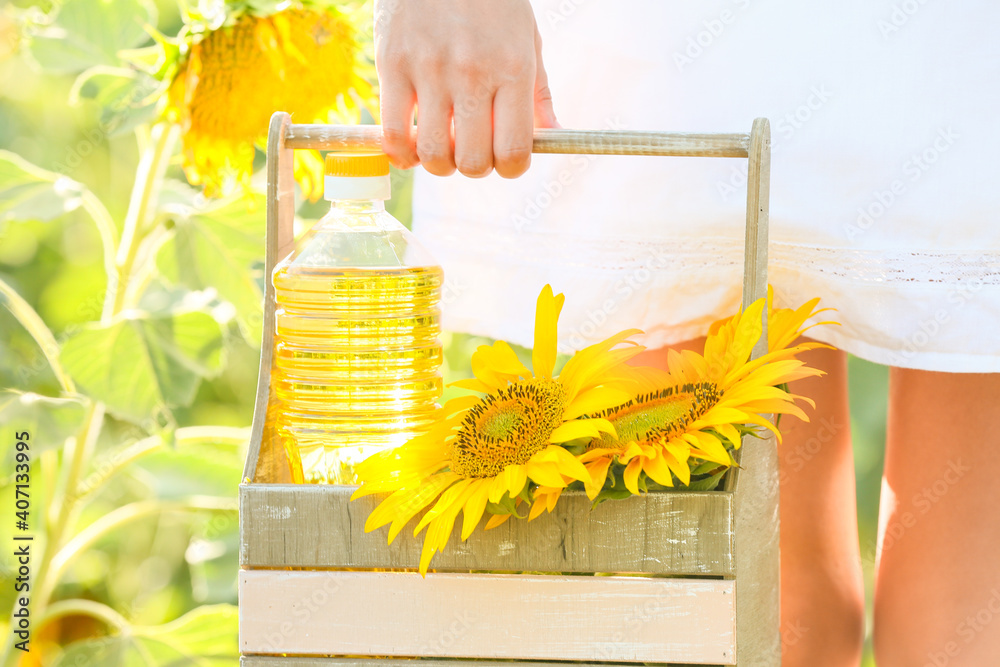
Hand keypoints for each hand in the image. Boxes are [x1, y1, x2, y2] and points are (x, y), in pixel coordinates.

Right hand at [374, 0, 558, 178]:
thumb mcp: (526, 36)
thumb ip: (538, 91)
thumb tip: (553, 135)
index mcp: (513, 69)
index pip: (514, 152)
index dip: (511, 168)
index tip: (504, 158)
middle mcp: (473, 74)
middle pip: (473, 162)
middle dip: (474, 167)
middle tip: (471, 150)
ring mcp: (429, 71)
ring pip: (433, 156)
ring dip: (438, 165)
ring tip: (440, 147)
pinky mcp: (392, 66)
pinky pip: (392, 135)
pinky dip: (401, 154)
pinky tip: (410, 146)